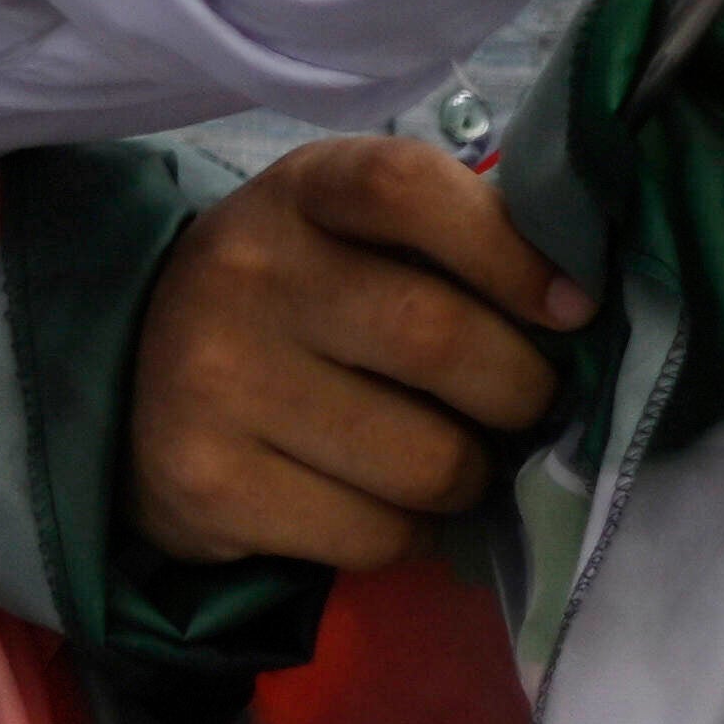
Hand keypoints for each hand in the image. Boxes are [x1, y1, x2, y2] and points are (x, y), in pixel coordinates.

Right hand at [122, 131, 586, 574]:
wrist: (139, 381)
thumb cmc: (299, 302)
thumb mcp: (357, 236)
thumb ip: (460, 243)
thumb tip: (584, 304)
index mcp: (297, 194)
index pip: (406, 187)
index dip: (510, 249)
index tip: (569, 307)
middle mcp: (242, 273)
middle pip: (440, 341)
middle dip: (518, 394)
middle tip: (510, 404)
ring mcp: (214, 379)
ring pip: (430, 463)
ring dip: (463, 476)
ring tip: (429, 455)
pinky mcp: (207, 481)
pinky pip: (381, 536)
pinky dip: (405, 532)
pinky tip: (368, 496)